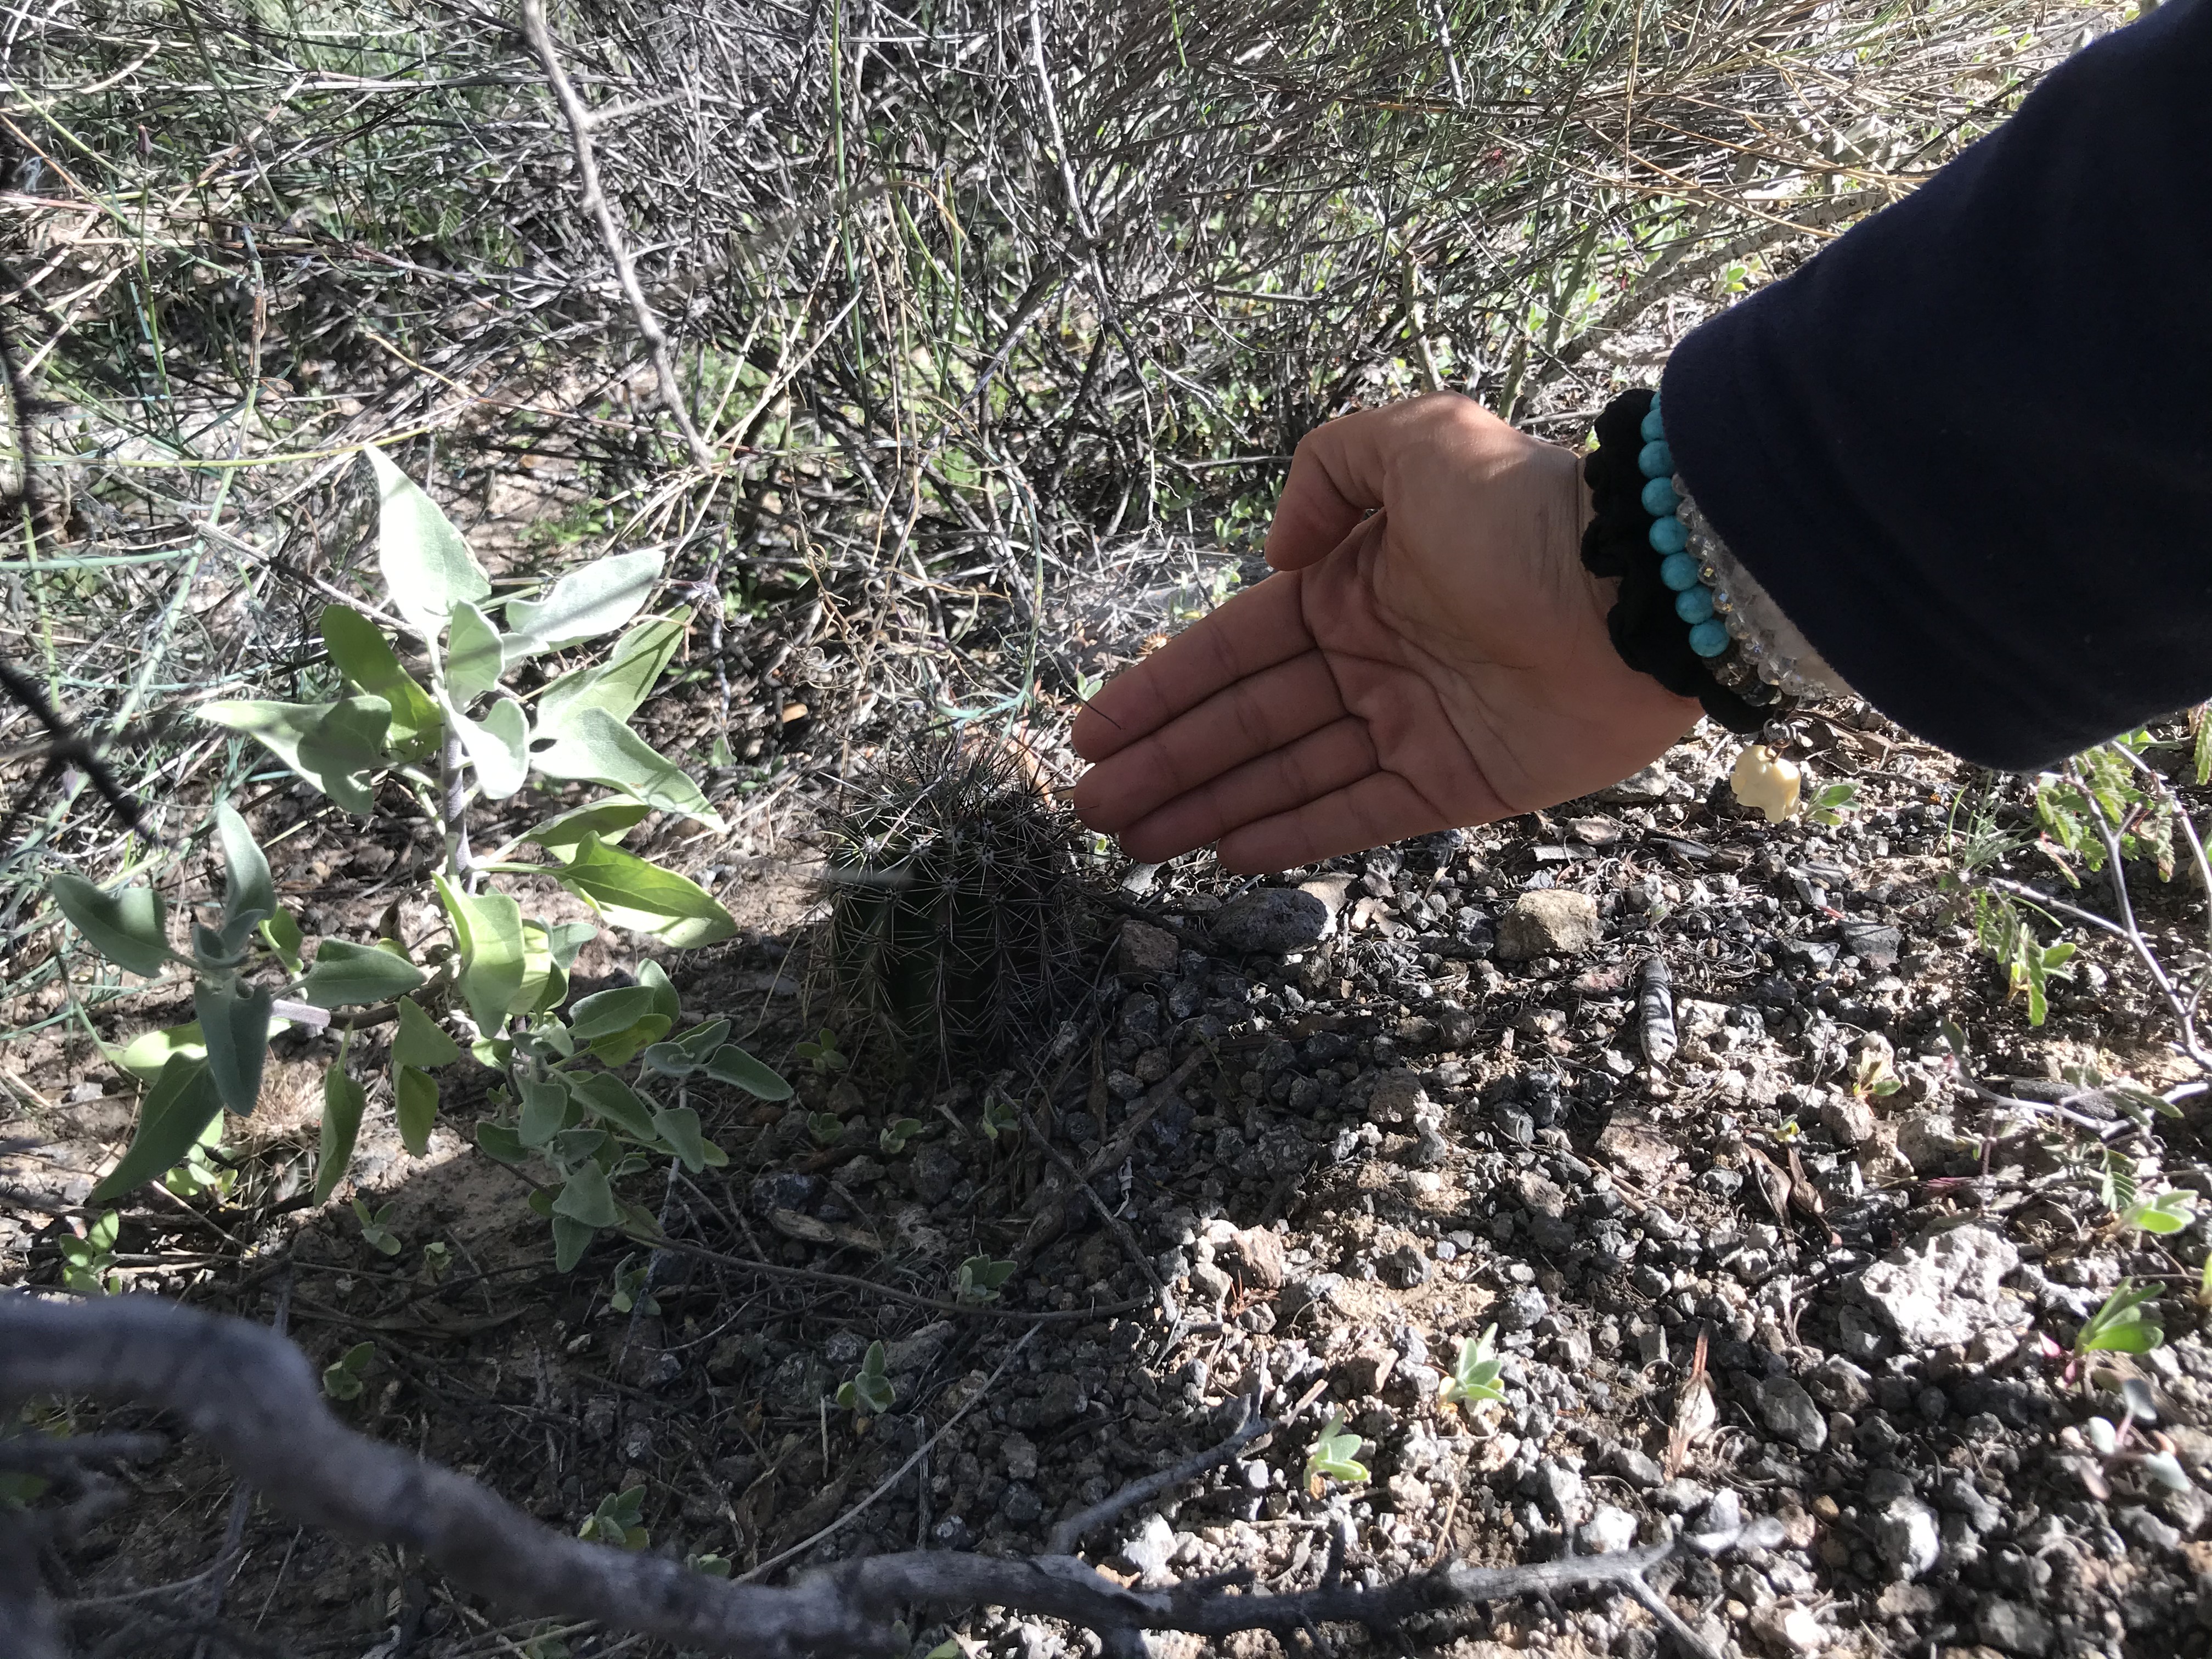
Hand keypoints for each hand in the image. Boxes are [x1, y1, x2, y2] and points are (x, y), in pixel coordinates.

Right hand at [1070, 393, 1699, 872]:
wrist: (1637, 584)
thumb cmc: (1520, 509)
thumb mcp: (1413, 441)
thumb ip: (1328, 471)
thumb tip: (1277, 551)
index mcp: (1350, 585)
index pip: (1232, 649)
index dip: (1160, 690)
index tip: (1093, 731)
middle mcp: (1371, 660)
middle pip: (1246, 723)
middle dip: (1166, 766)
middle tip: (1093, 809)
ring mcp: (1412, 726)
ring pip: (1288, 776)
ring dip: (1207, 807)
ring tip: (1133, 842)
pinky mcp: (1459, 785)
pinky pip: (1359, 816)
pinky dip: (1293, 838)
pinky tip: (1225, 856)